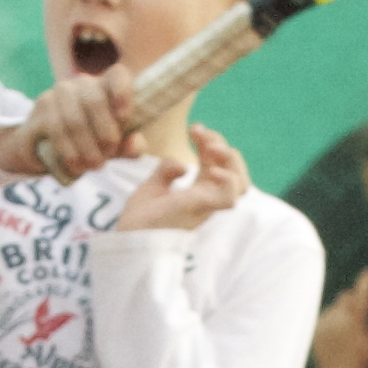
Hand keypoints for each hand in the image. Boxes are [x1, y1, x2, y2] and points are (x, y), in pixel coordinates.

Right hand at [0, 66, 145, 179]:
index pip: (118, 75)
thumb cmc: (90, 143)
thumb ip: (129, 146)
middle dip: (104, 135)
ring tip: (92, 166)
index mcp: (106, 86)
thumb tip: (133, 146)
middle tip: (106, 159)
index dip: (123, 93)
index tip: (124, 118)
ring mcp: (59, 93)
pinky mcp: (41, 108)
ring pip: (74, 120)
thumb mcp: (114, 147)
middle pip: (95, 100)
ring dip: (85, 149)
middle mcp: (82, 83)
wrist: (45, 149)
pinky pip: (56, 131)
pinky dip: (68, 152)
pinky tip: (75, 166)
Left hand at [115, 125, 248, 231]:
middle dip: (223, 145)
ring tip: (211, 148)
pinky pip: (230, 197)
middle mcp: (206, 200)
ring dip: (231, 160)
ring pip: (241, 184)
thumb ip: (166, 172)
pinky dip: (228, 179)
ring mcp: (206, 206)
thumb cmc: (139, 221)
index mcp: (197, 193)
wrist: (127, 239)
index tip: (194, 128)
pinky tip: (212, 168)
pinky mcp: (201, 210)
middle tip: (201, 134)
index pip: (216, 164)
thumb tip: (181, 164)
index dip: (210, 141)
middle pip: (234, 171)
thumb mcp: (152, 187)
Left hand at [312, 268, 367, 367]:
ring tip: (349, 329)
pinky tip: (338, 334)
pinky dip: (331, 320)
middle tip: (359, 309)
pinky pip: (324, 318)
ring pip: (333, 307)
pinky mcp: (316, 332)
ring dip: (341, 311)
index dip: (366, 280)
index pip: (361, 293)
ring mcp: (324, 325)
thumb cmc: (365, 364)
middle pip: (344, 297)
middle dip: (352, 299)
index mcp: (354, 321)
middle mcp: (337, 320)